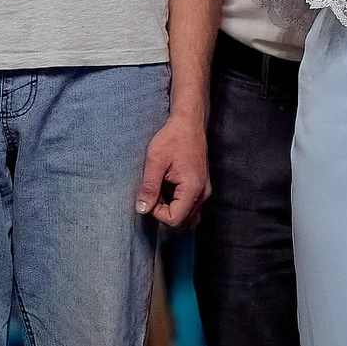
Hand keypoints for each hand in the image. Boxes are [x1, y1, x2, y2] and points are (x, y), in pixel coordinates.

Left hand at [135, 112, 209, 227]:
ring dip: (171, 208)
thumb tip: (142, 210)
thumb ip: (149, 188)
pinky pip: (190, 206)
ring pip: (187, 216)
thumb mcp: (155, 161)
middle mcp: (202, 194)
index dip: (157, 212)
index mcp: (192, 189)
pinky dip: (177, 202)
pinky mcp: (202, 188)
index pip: (174, 220)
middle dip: (164, 212)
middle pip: (182, 222)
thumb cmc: (173, 138)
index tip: (151, 194)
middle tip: (156, 191)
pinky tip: (169, 186)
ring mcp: (204, 192)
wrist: (189, 123)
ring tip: (163, 188)